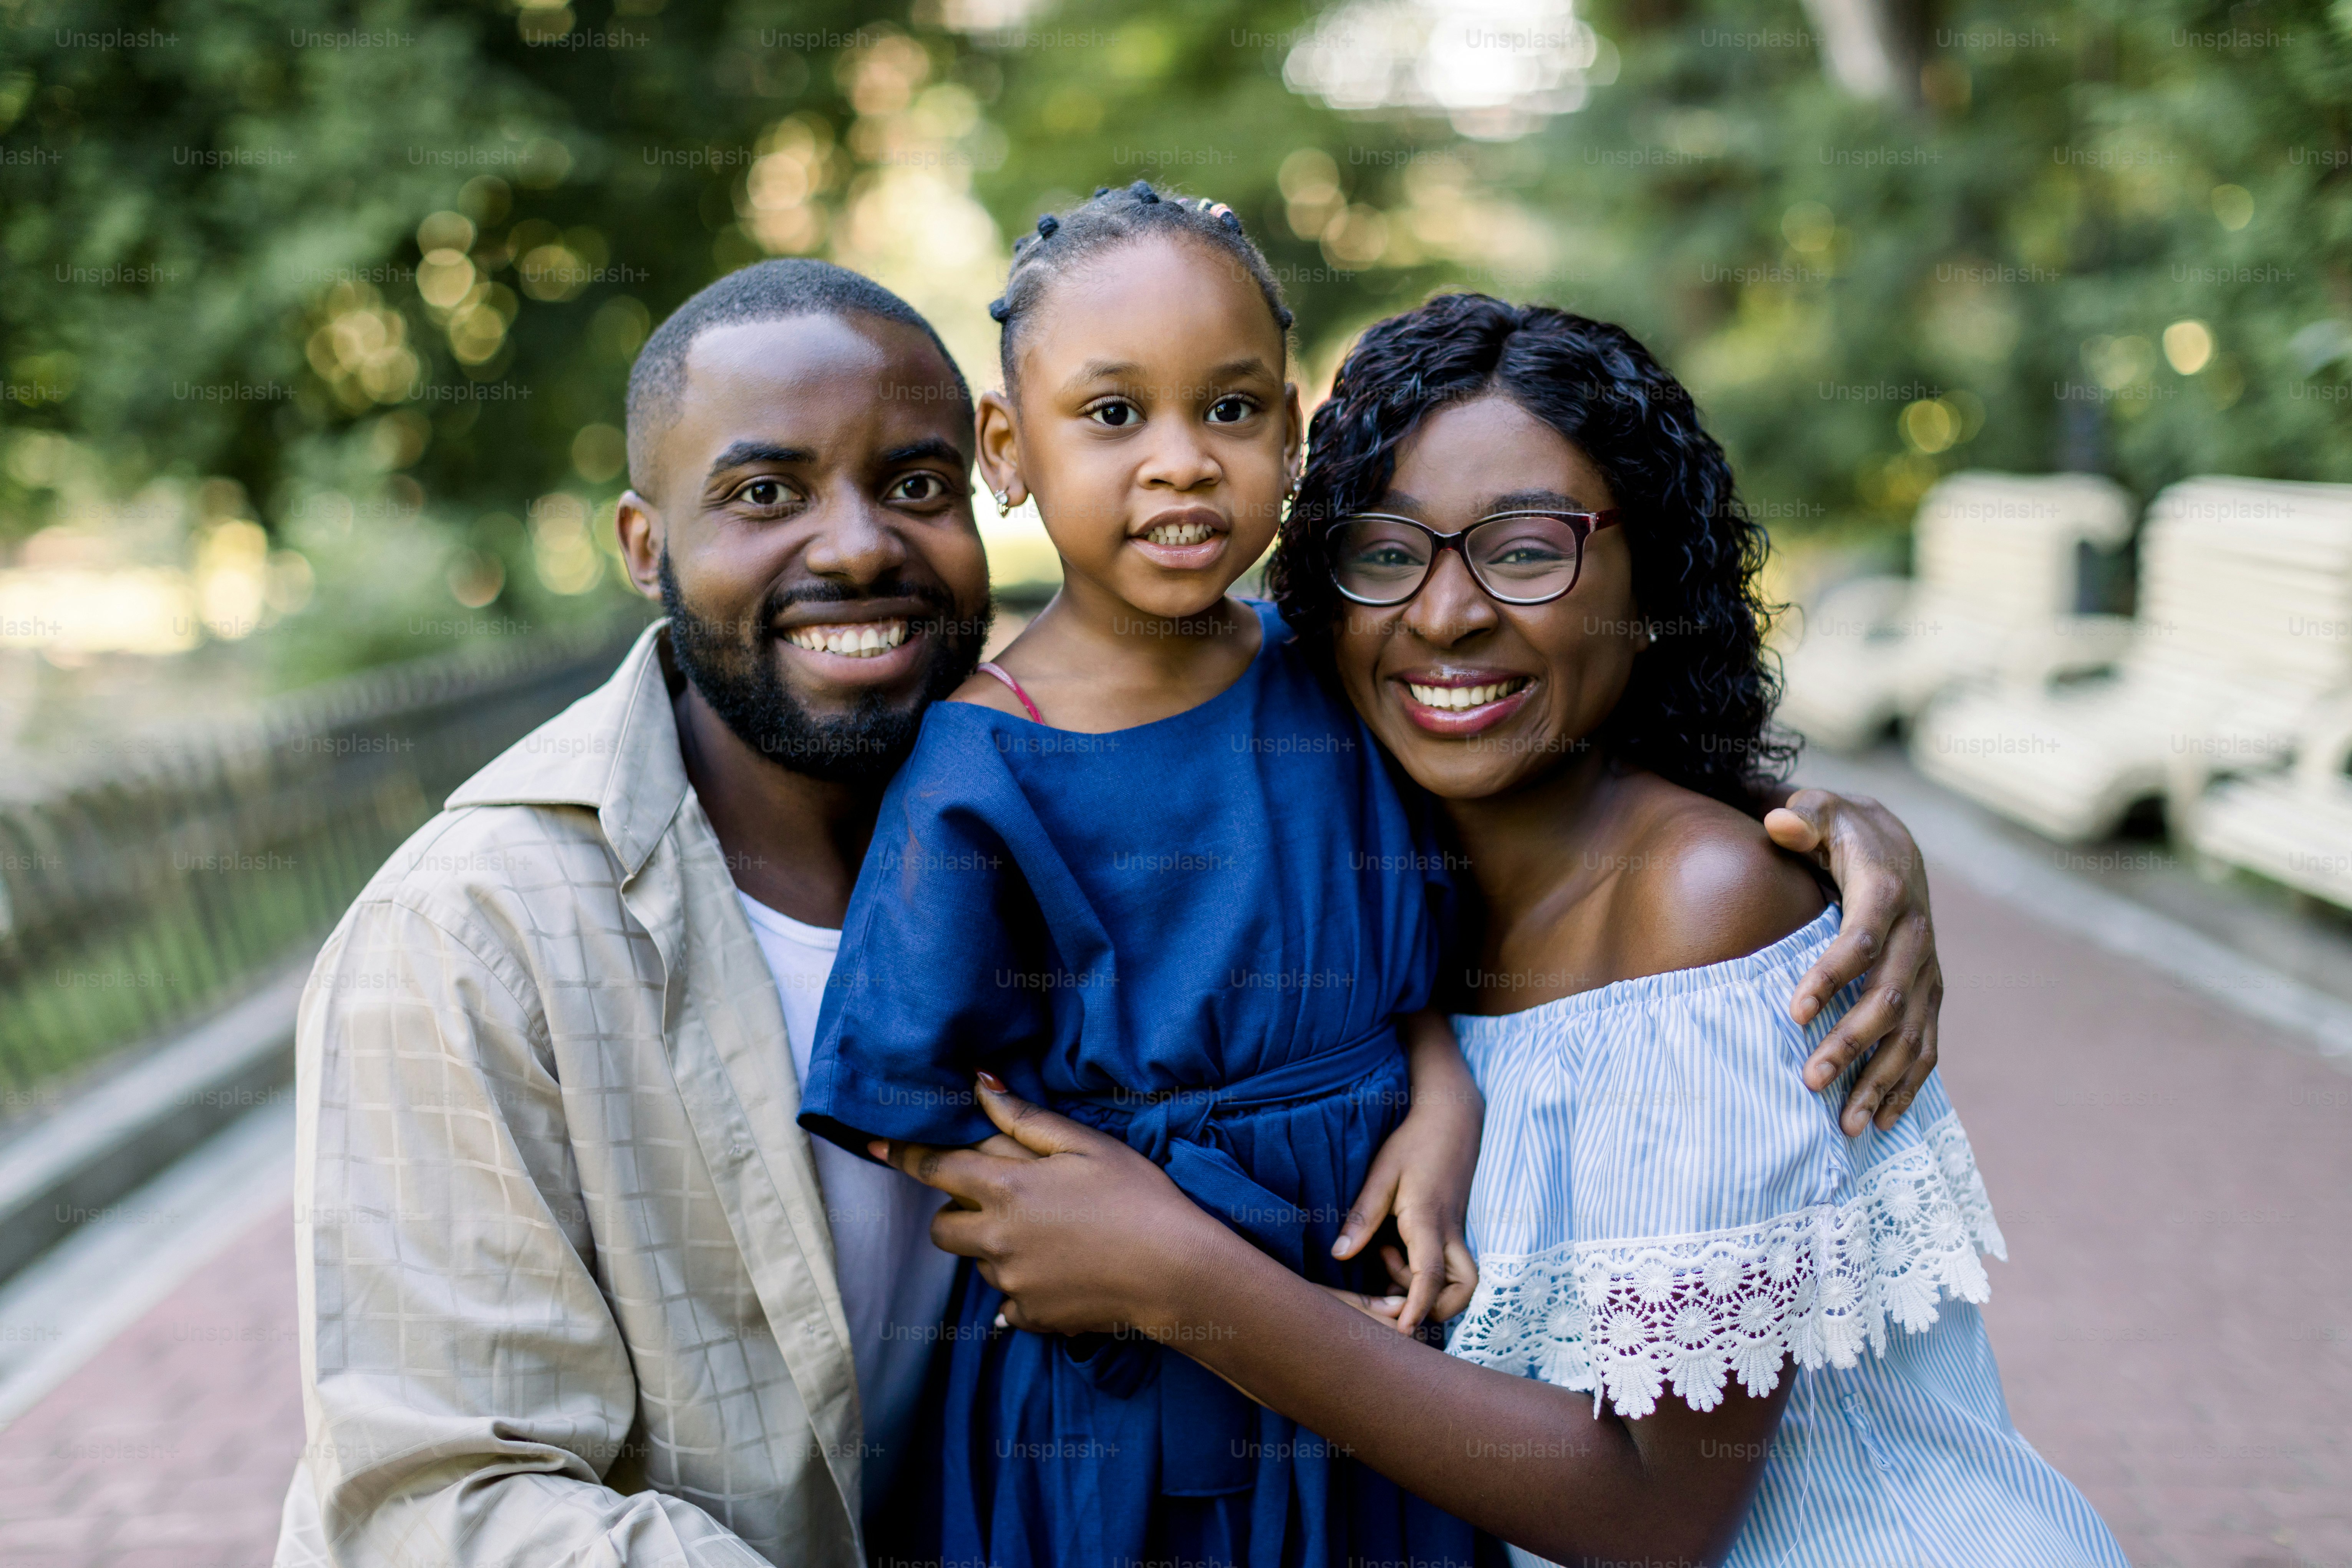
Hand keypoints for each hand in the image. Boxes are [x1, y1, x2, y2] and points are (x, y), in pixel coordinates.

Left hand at [874, 1074, 1235, 1337]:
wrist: (1177, 1272)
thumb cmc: (1137, 1196)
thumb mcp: (1085, 1144)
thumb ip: (1023, 1118)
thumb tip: (979, 1082)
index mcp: (1005, 1189)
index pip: (934, 1168)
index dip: (903, 1155)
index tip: (876, 1146)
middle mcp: (995, 1239)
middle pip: (942, 1228)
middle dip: (959, 1212)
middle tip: (1005, 1202)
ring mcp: (1009, 1282)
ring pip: (978, 1262)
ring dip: (997, 1247)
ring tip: (1054, 1236)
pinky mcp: (1029, 1317)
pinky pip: (1006, 1300)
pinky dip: (1023, 1284)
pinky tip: (1063, 1271)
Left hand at [1334, 1013, 1480, 1332]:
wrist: (1452, 1116)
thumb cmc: (1414, 1142)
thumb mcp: (1382, 1173)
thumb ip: (1363, 1215)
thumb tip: (1339, 1255)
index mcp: (1428, 1220)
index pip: (1429, 1276)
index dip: (1416, 1308)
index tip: (1403, 1332)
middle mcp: (1449, 1232)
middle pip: (1462, 1289)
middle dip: (1435, 1307)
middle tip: (1392, 1295)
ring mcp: (1456, 1231)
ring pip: (1461, 1280)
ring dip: (1427, 1287)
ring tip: (1386, 1258)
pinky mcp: (1453, 1228)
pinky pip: (1448, 1264)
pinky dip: (1424, 1271)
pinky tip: (1394, 1251)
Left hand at [1763, 789, 1943, 1133]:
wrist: (1894, 844)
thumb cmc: (1843, 831)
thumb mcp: (1823, 810)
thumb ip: (1802, 815)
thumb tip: (1779, 821)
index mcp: (1886, 894)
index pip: (1860, 942)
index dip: (1830, 977)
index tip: (1794, 1013)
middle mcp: (1915, 937)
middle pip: (1888, 1000)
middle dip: (1851, 1044)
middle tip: (1810, 1082)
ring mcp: (1927, 971)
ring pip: (1913, 1035)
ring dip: (1881, 1081)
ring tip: (1847, 1124)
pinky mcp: (1930, 994)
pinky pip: (1928, 1047)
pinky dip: (1908, 1086)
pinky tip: (1882, 1120)